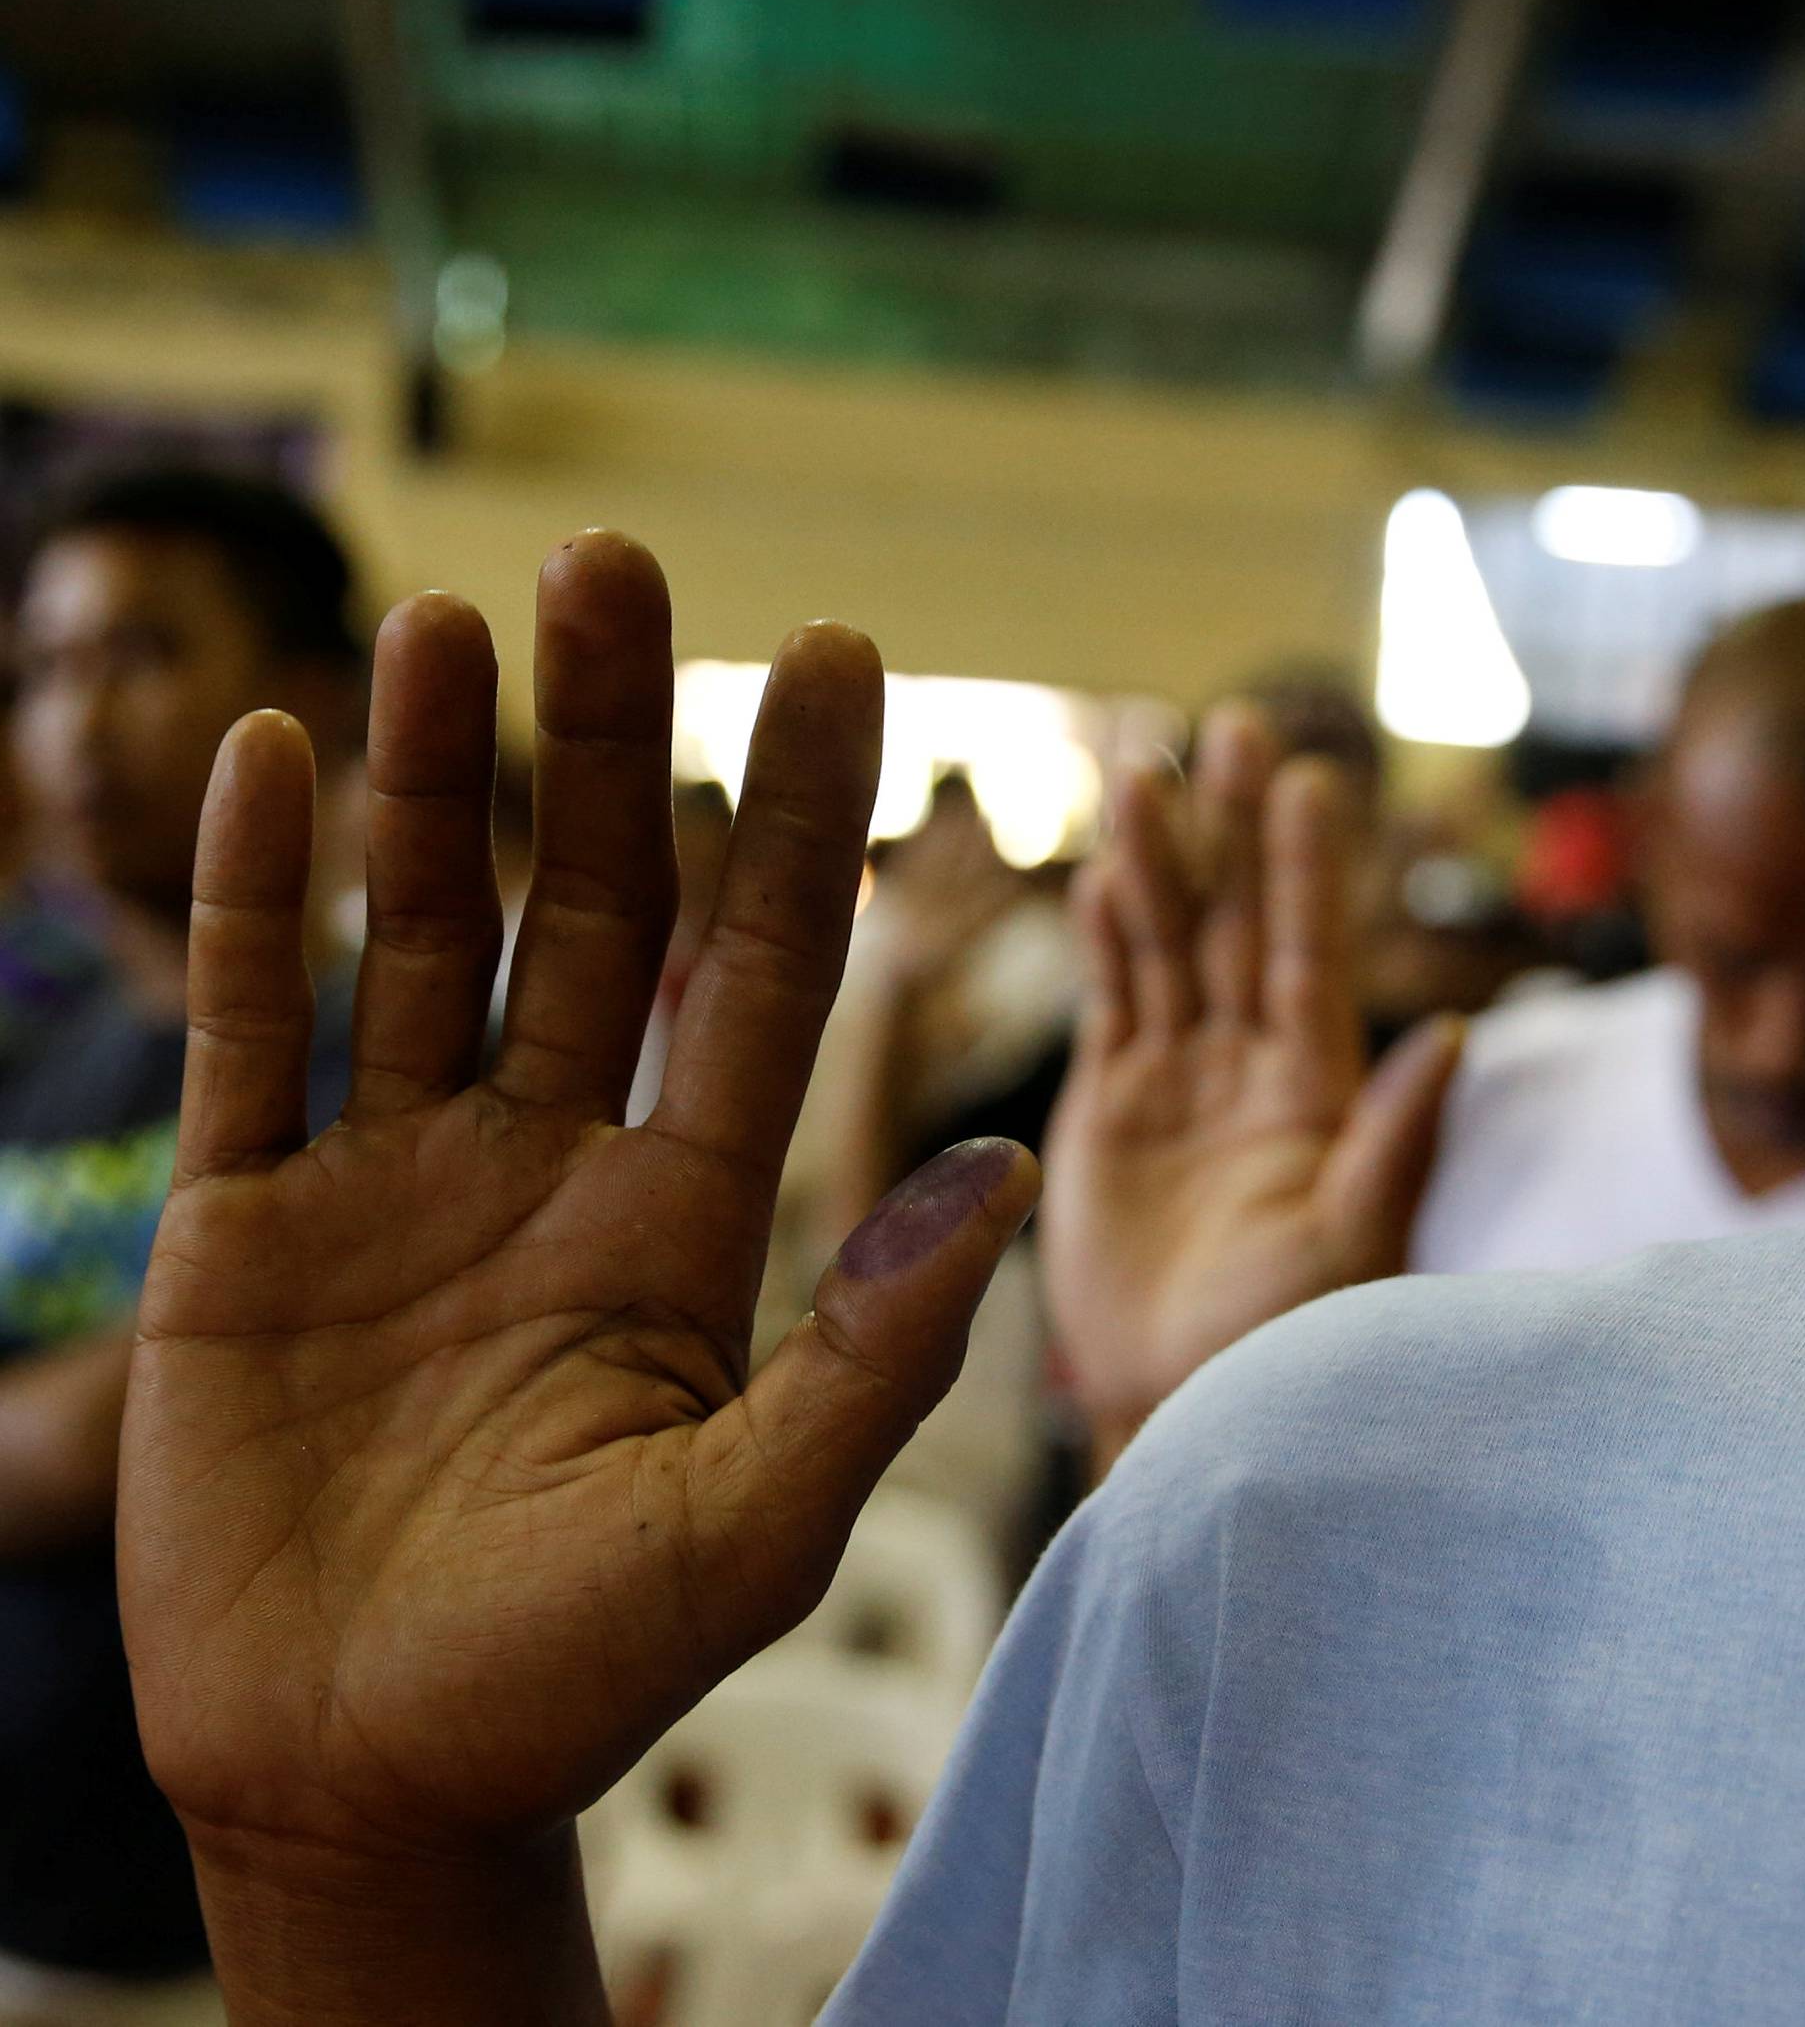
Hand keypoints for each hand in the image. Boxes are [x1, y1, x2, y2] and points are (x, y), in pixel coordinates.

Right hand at [118, 534, 1037, 2022]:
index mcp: (683, 1216)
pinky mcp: (246, 1225)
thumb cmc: (572, 1683)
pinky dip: (252, 896)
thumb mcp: (754, 1524)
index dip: (799, 813)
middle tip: (613, 559)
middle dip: (604, 738)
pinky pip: (253, 1027)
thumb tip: (1013, 1171)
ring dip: (428, 776)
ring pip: (419, 931)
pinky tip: (267, 758)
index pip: (760, 967)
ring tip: (447, 619)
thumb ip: (873, 1349)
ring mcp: (392, 1181)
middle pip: (589, 904)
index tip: (839, 654)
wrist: (364, 1790)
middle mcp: (548, 1161)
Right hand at [1042, 712, 1461, 1449]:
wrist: (1181, 1412)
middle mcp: (1250, 1065)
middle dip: (1234, 827)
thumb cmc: (1289, 1349)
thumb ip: (1395, 1142)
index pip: (1312, 954)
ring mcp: (1177, 1079)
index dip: (1310, 868)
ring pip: (1168, 945)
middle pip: (1240, 922)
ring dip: (1157, 859)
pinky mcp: (1109, 1105)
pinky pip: (1111, 1001)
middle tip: (1234, 723)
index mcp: (1318, 1090)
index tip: (1313, 778)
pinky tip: (1103, 872)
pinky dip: (1105, 937)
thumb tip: (1451, 1034)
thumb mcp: (1354, 1248)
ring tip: (1144, 768)